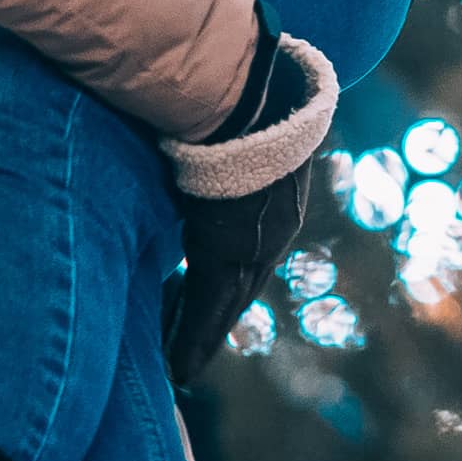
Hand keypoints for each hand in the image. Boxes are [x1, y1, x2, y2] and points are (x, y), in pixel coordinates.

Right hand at [164, 25, 338, 384]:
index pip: (251, 250)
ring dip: (201, 335)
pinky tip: (181, 370)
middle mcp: (276, 227)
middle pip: (241, 285)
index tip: (215, 302)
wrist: (243, 92)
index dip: (230, 279)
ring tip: (182, 368)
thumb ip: (230, 131)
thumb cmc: (238, 90)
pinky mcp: (227, 252)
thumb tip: (208, 115)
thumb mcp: (244, 118)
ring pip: (225, 304)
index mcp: (280, 197)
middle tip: (193, 348)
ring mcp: (254, 243)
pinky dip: (193, 340)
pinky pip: (208, 308)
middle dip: (216, 316)